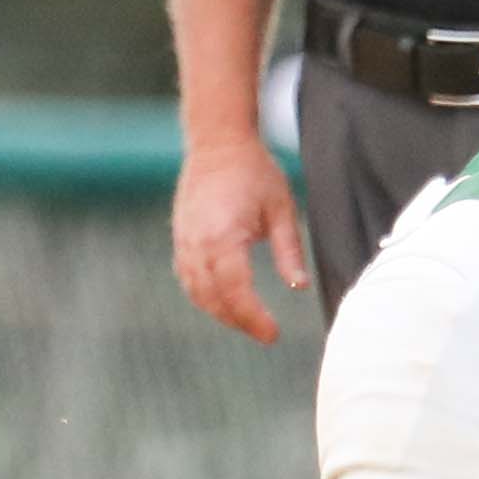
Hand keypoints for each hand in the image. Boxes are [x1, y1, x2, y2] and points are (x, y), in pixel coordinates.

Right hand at [171, 138, 308, 344]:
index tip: (274, 334)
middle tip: (266, 334)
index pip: (236, 290)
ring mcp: (184, 241)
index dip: (253, 317)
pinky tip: (224, 304)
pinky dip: (204, 296)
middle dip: (239, 321)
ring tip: (249, 323)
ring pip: (196, 292)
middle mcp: (197, 242)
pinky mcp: (180, 239)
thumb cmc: (256, 173)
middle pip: (214, 297)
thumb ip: (289, 251)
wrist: (218, 144)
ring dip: (221, 312)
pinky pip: (188, 278)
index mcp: (224, 235)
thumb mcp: (283, 210)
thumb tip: (298, 287)